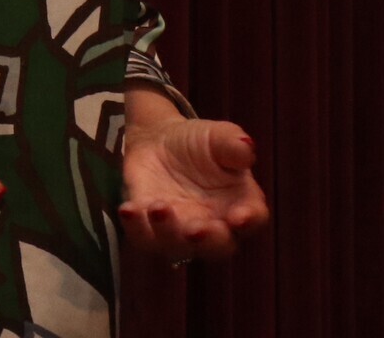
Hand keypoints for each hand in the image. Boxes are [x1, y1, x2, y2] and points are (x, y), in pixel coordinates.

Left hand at [119, 113, 270, 263]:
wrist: (160, 139)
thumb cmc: (200, 142)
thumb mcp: (219, 136)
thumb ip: (234, 144)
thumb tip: (247, 149)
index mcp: (240, 203)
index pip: (253, 220)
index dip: (249, 221)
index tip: (239, 217)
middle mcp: (214, 225)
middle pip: (218, 247)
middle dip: (208, 241)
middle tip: (196, 229)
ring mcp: (180, 231)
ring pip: (177, 248)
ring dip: (167, 232)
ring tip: (158, 207)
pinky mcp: (149, 228)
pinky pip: (143, 238)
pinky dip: (135, 229)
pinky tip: (130, 210)